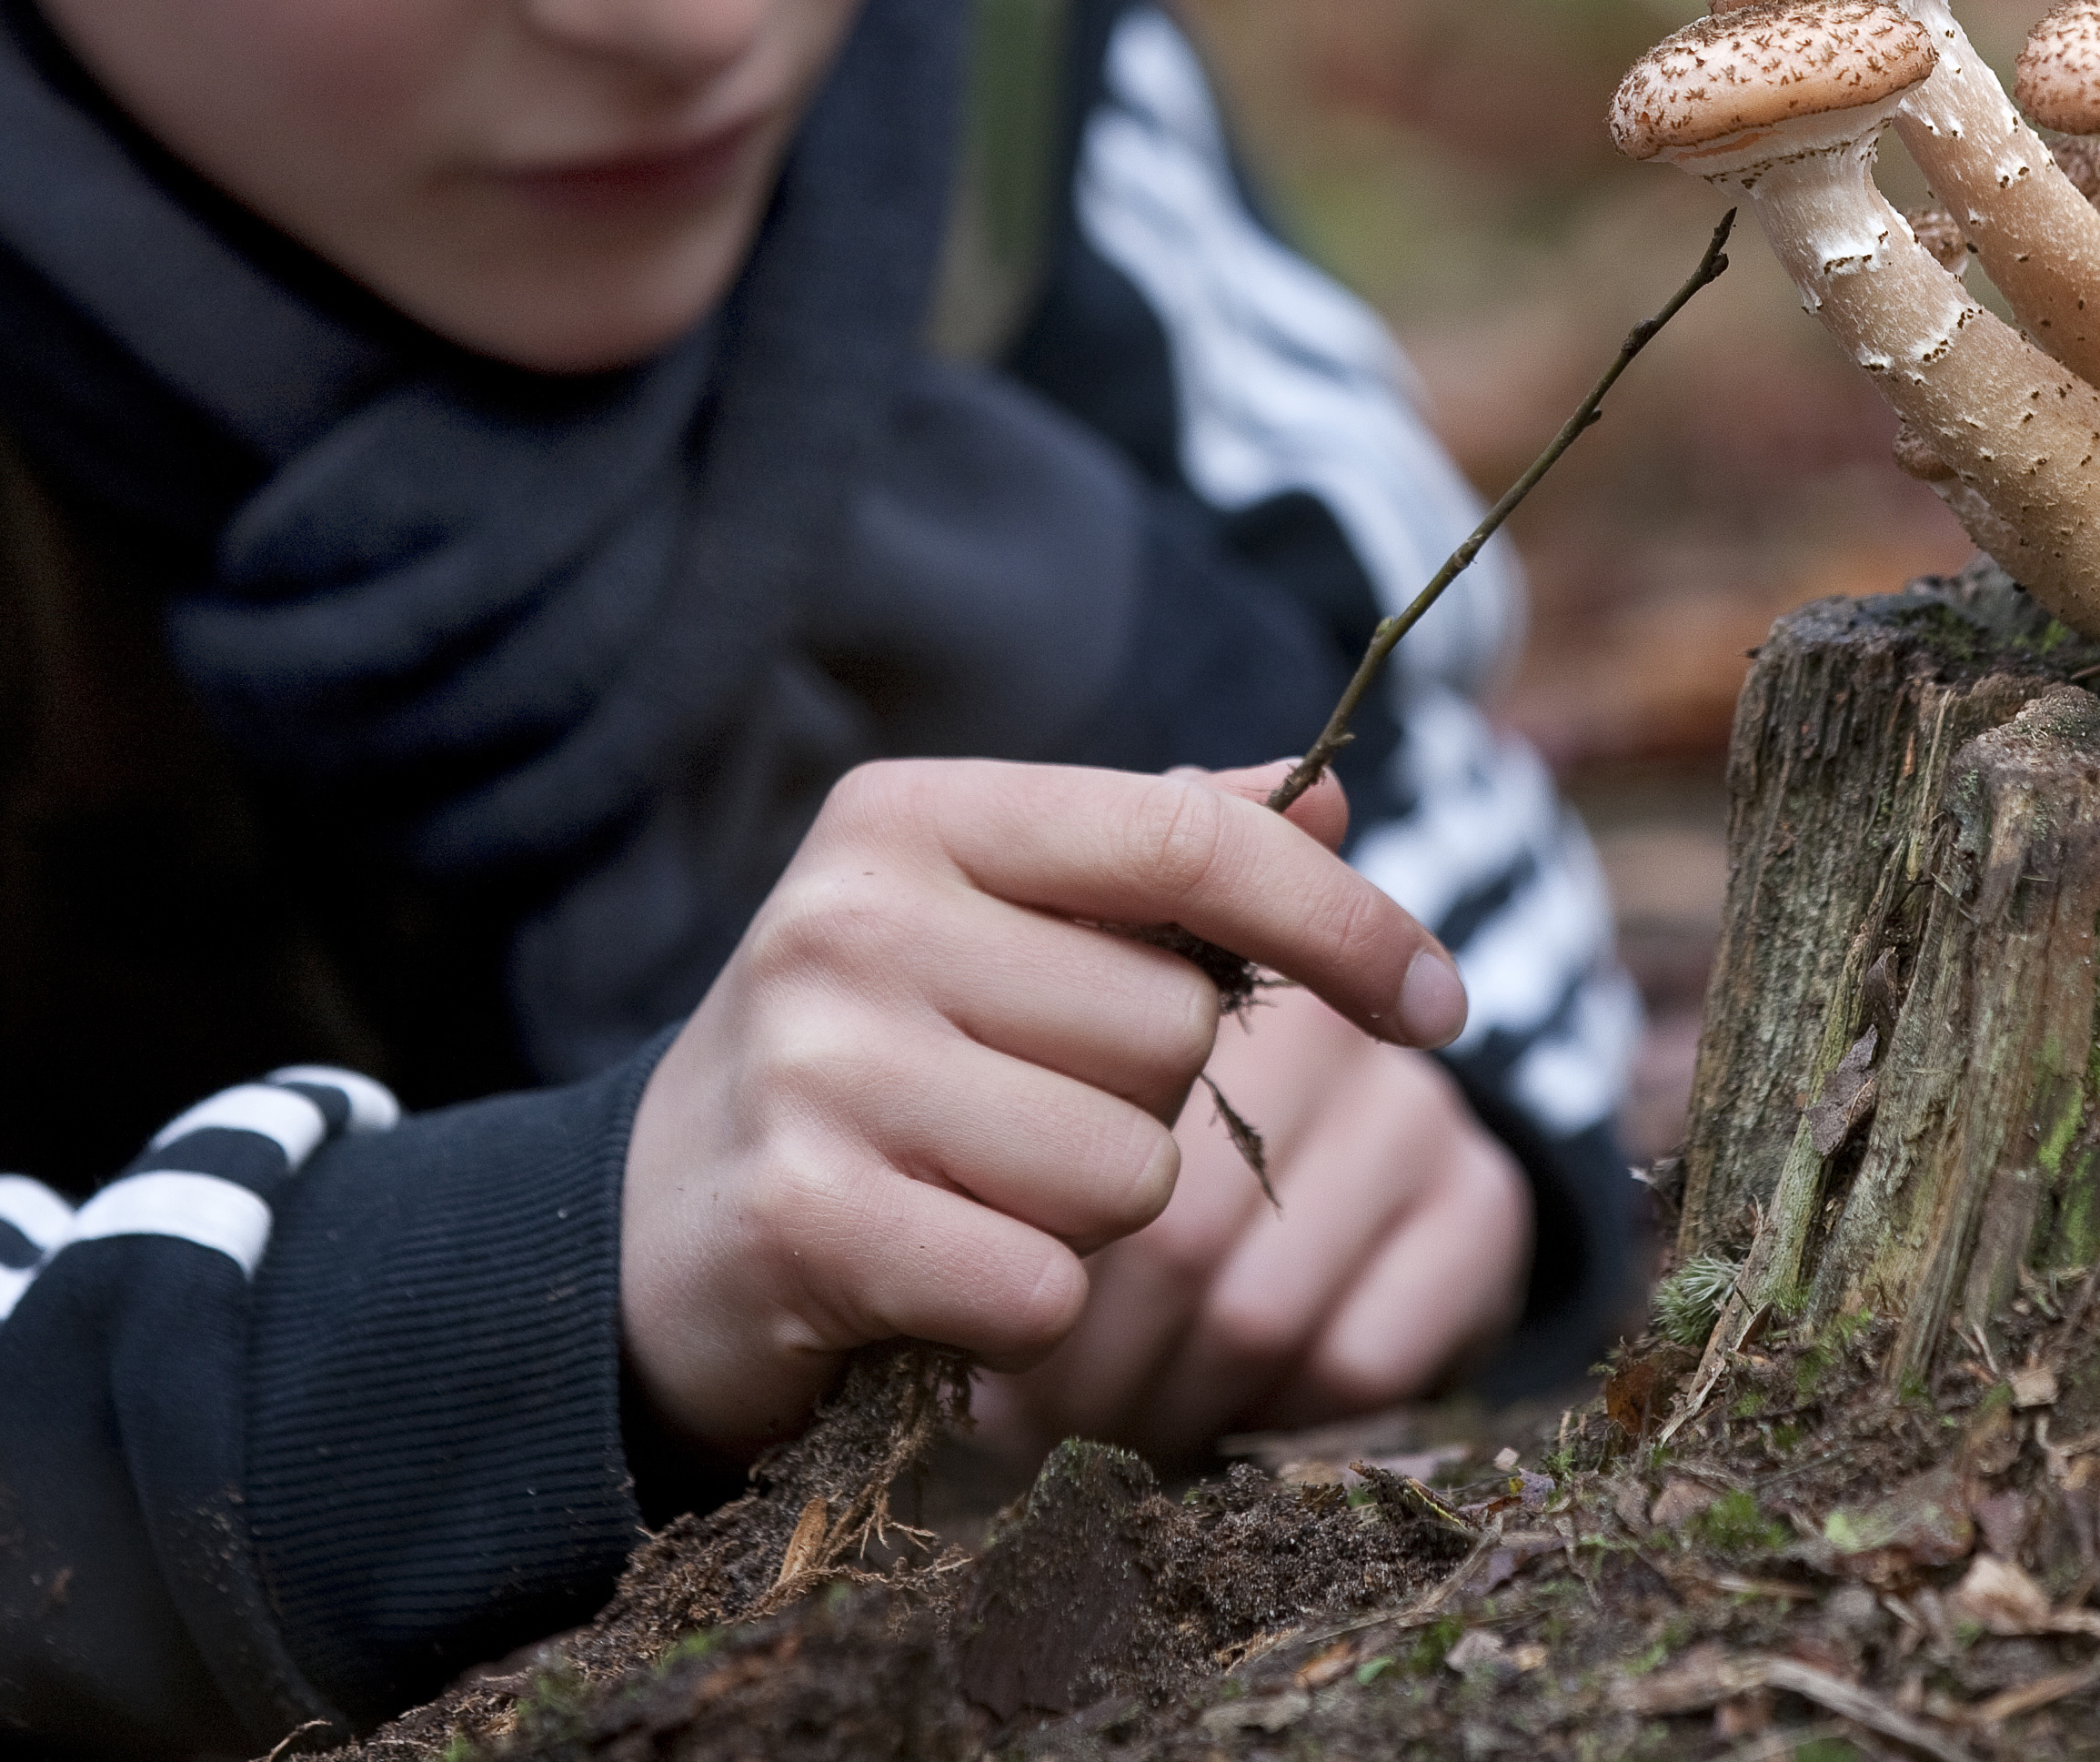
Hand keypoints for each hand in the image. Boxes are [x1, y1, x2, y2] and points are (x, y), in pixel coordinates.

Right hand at [617, 757, 1468, 1462]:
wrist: (651, 1228)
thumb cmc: (875, 1055)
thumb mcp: (995, 922)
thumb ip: (1162, 855)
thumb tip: (1340, 786)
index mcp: (914, 816)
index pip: (1193, 840)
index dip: (1344, 921)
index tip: (1447, 1001)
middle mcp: (853, 918)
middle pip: (1171, 1034)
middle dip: (1142, 1103)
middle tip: (1014, 1115)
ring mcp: (818, 1068)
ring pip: (1128, 1172)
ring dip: (1086, 1218)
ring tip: (969, 1191)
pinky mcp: (804, 1219)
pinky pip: (1046, 1289)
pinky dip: (1022, 1312)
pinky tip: (935, 1276)